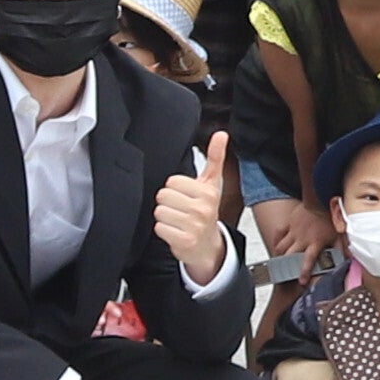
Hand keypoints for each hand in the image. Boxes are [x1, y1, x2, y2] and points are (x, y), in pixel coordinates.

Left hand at [151, 136, 232, 279]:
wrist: (208, 246)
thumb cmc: (207, 211)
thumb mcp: (212, 184)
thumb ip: (215, 157)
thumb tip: (221, 134)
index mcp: (208, 192)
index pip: (172, 182)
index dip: (175, 189)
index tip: (186, 197)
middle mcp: (203, 209)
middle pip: (163, 196)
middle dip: (169, 203)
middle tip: (181, 210)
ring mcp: (194, 226)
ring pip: (159, 212)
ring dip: (165, 218)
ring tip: (178, 221)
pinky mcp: (185, 241)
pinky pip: (159, 228)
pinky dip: (164, 231)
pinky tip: (176, 231)